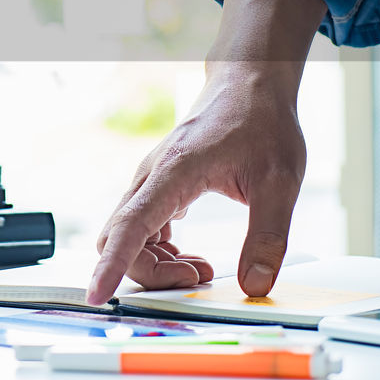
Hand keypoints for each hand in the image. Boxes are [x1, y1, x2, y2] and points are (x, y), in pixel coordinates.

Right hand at [86, 0, 324, 305]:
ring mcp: (151, 181)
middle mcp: (152, 176)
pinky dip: (158, 253)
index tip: (98, 295)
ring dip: (156, 264)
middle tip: (201, 277)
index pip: (131, 225)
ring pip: (128, 235)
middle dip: (151, 272)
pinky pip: (140, 228)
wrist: (250, 84)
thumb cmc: (262, 122)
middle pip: (121, 238)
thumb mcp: (281, 182)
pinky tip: (191, 257)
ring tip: (203, 268)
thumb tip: (256, 286)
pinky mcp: (158, 186)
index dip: (113, 265)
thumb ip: (269, 236)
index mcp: (174, 171)